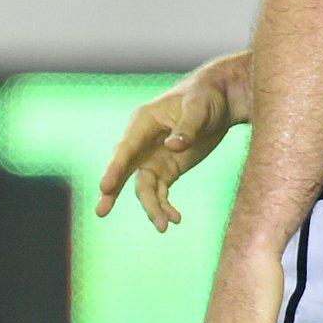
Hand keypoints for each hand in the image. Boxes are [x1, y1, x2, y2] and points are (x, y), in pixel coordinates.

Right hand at [96, 61, 241, 230]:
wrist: (221, 100)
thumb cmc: (205, 96)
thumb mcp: (199, 108)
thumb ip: (187, 127)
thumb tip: (172, 146)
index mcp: (143, 122)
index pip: (125, 148)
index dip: (114, 168)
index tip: (105, 187)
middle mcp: (142, 142)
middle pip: (124, 170)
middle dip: (112, 191)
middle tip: (101, 212)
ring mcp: (154, 158)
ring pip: (144, 187)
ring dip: (151, 207)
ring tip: (164, 226)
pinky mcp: (168, 169)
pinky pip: (161, 192)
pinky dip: (165, 206)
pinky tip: (176, 219)